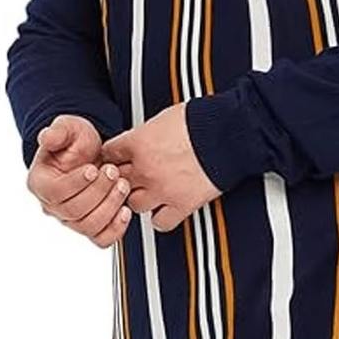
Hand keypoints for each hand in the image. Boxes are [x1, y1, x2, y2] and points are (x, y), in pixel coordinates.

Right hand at [26, 114, 133, 247]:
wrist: (92, 153)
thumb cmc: (77, 143)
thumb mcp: (68, 128)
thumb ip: (58, 132)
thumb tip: (47, 137)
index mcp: (41, 183)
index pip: (54, 192)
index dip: (75, 182)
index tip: (92, 168)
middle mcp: (53, 205)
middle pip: (73, 211)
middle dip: (98, 191)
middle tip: (112, 171)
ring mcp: (72, 219)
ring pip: (88, 226)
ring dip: (110, 206)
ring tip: (122, 185)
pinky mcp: (91, 226)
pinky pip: (101, 238)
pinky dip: (115, 229)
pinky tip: (125, 211)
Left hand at [99, 103, 220, 232]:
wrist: (229, 133)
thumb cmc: (204, 120)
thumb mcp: (166, 116)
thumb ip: (147, 131)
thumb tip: (143, 136)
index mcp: (139, 143)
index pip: (109, 153)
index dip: (112, 154)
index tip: (117, 156)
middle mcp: (146, 168)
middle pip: (117, 180)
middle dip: (123, 176)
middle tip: (133, 172)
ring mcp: (162, 189)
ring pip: (133, 203)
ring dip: (139, 197)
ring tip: (149, 190)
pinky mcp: (181, 204)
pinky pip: (160, 222)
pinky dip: (160, 217)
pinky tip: (164, 208)